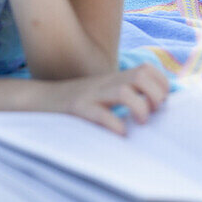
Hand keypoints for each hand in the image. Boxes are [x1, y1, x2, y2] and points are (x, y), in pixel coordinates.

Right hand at [45, 63, 170, 134]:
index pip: (147, 68)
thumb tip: (154, 110)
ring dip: (139, 108)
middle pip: (141, 75)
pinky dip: (114, 124)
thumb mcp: (103, 92)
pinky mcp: (77, 109)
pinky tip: (120, 133)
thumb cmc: (77, 103)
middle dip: (155, 94)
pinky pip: (98, 114)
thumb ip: (125, 94)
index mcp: (114, 78)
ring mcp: (91, 94)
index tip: (161, 103)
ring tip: (140, 123)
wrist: (40, 100)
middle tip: (153, 113)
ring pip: (122, 92)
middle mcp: (105, 82)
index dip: (162, 83)